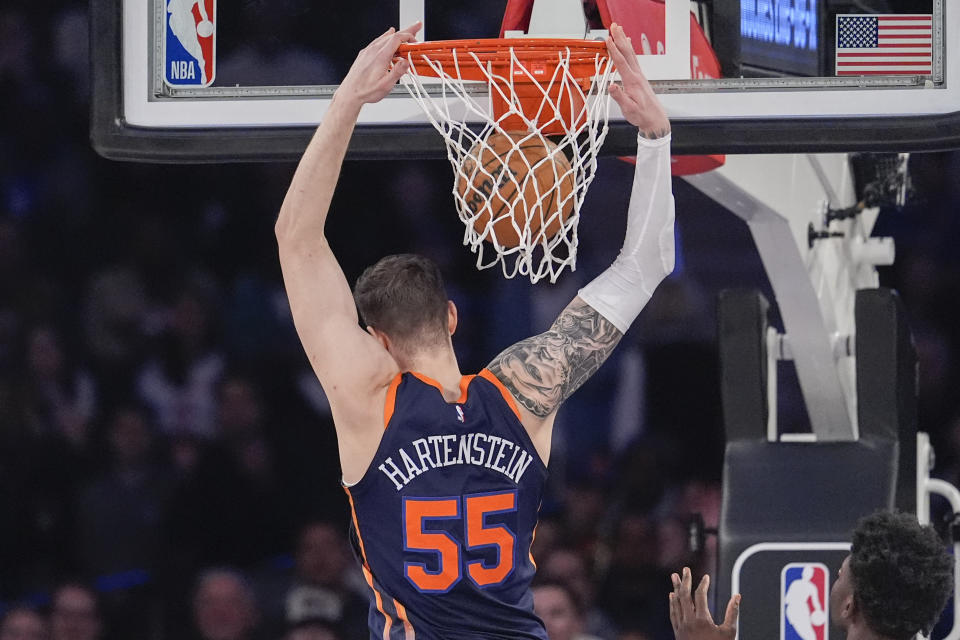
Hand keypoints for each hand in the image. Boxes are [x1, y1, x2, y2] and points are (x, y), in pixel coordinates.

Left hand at [336, 22, 421, 109]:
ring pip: (384, 37)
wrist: (349, 93)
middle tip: (416, 27)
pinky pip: (377, 41)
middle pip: (392, 35)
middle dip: (406, 31)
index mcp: (381, 57)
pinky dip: (386, 38)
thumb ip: (397, 72)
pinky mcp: (364, 54)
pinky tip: (386, 38)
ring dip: (396, 34)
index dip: (408, 36)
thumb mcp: (386, 85)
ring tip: (405, 32)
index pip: (397, 38)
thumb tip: (406, 62)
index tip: (415, 40)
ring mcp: (368, 51)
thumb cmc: (365, 91)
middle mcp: (373, 51)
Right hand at [605, 23, 670, 138]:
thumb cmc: (641, 115)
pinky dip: (629, 48)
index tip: (608, 39)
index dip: (614, 50)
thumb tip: (611, 86)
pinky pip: (633, 58)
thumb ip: (619, 97)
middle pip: (627, 53)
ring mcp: (639, 75)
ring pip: (630, 54)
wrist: (654, 119)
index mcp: (632, 82)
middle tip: (614, 26)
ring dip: (623, 40)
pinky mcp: (639, 77)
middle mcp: (637, 75)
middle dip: (619, 38)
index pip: (621, 63)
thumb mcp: (629, 109)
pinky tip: (628, 43)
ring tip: (619, 29)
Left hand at [669, 567, 739, 639]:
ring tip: (675, 577)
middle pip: (684, 595)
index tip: (706, 577)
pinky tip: (671, 596)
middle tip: (684, 569)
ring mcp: (681, 627)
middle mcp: (689, 621)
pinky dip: (672, 603)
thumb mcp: (729, 632)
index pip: (700, 595)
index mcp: (702, 620)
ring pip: (676, 603)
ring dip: (675, 588)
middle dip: (685, 581)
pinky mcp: (677, 632)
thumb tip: (737, 596)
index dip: (703, 584)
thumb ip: (732, 612)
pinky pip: (673, 613)